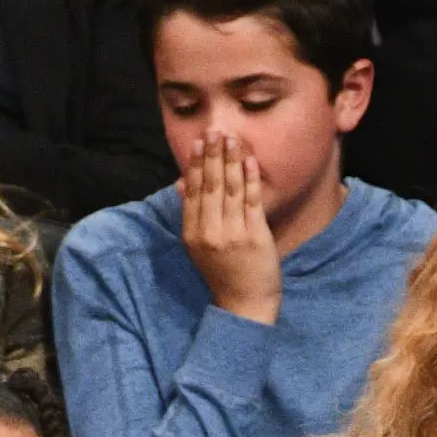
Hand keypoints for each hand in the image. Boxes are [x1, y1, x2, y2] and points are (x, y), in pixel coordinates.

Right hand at [179, 133, 280, 325]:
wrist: (244, 306)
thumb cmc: (223, 274)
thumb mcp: (199, 247)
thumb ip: (191, 214)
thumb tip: (181, 183)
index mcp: (192, 234)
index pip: (193, 192)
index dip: (195, 164)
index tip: (199, 142)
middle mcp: (210, 233)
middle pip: (210, 186)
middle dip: (213, 156)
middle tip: (215, 130)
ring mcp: (233, 235)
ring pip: (230, 190)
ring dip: (231, 161)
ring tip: (232, 139)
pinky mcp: (255, 237)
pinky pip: (252, 202)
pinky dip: (251, 180)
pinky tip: (250, 162)